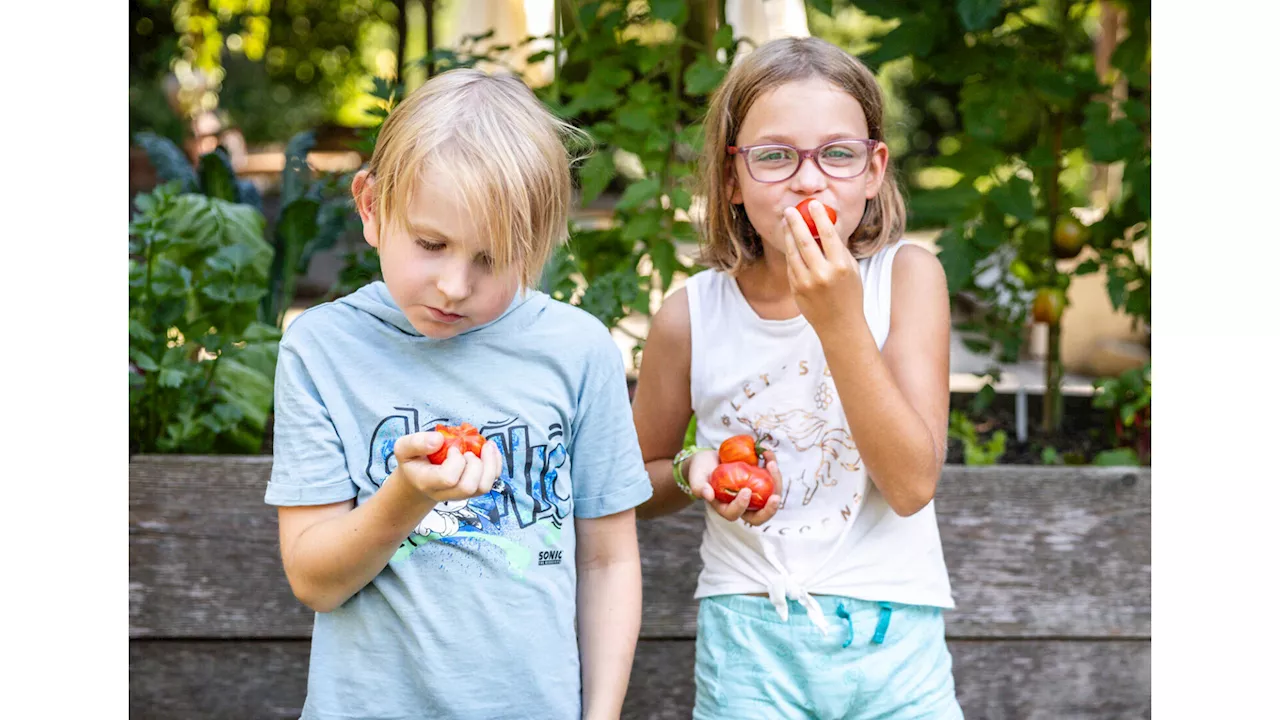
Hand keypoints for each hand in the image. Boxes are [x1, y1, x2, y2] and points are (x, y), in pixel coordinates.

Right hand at [392, 431, 501, 502]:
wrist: (418, 481)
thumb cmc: (413, 462)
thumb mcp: (404, 448)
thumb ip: (416, 442)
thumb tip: (439, 440)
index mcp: (428, 482)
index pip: (448, 479)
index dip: (456, 461)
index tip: (453, 448)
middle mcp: (446, 493)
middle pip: (469, 487)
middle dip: (475, 464)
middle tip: (468, 451)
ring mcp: (462, 493)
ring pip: (484, 487)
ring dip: (490, 464)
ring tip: (486, 446)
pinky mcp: (474, 489)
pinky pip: (492, 481)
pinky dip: (496, 464)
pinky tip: (490, 449)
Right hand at [689, 449, 782, 525]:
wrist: (709, 460)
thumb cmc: (700, 470)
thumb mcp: (696, 476)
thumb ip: (698, 486)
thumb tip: (707, 495)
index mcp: (724, 507)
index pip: (734, 514)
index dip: (741, 506)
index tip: (745, 490)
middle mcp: (741, 504)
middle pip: (758, 516)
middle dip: (769, 510)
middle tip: (776, 498)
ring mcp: (752, 494)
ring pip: (769, 497)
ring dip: (775, 483)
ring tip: (770, 462)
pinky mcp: (759, 482)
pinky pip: (771, 480)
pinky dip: (772, 467)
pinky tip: (767, 454)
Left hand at [780, 200, 864, 332]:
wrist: (840, 325)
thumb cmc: (849, 293)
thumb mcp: (852, 270)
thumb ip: (838, 250)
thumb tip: (825, 225)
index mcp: (841, 266)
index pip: (828, 235)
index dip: (819, 217)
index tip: (813, 205)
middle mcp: (823, 274)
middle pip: (805, 241)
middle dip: (796, 222)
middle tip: (790, 210)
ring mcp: (807, 283)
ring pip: (793, 252)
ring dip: (788, 235)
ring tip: (786, 223)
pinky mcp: (796, 289)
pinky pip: (791, 265)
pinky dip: (790, 252)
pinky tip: (789, 242)